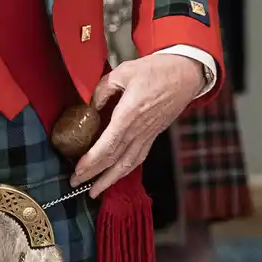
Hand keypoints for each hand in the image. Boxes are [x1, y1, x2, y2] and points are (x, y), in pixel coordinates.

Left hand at [72, 53, 203, 196]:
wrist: (185, 74)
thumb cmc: (158, 71)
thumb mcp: (123, 72)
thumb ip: (103, 89)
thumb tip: (91, 105)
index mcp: (130, 114)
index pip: (108, 144)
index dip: (92, 160)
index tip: (78, 170)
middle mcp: (139, 129)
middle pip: (115, 159)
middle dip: (94, 174)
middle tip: (75, 183)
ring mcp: (148, 134)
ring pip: (128, 164)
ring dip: (110, 179)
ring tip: (95, 191)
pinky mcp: (154, 135)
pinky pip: (138, 157)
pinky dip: (125, 170)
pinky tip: (116, 175)